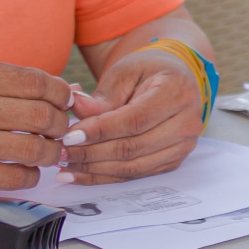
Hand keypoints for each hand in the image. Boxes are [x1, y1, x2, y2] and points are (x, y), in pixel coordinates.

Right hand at [0, 57, 73, 193]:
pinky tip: (27, 169)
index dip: (60, 93)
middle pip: (40, 116)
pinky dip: (31, 175)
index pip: (36, 81)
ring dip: (51, 152)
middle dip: (60, 124)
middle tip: (60, 129)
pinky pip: (14, 178)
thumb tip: (67, 91)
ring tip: (50, 150)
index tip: (65, 101)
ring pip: (32, 149)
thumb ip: (9, 81)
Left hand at [64, 46, 209, 182]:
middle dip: (92, 153)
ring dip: (95, 170)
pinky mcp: (173, 161)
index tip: (70, 136)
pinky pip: (136, 175)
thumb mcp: (124, 71)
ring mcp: (183, 146)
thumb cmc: (147, 71)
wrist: (172, 79)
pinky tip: (80, 174)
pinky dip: (106, 177)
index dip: (100, 131)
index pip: (135, 119)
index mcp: (177, 91)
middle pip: (134, 147)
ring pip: (133, 167)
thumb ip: (102, 95)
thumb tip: (77, 109)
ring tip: (65, 165)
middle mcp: (187, 122)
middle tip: (60, 152)